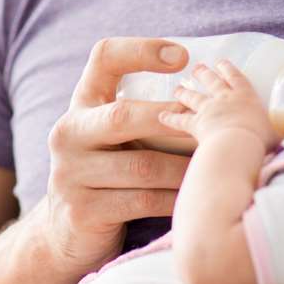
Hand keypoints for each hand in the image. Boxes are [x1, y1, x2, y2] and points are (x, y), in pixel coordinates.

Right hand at [36, 37, 195, 280]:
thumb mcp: (114, 134)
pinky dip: (176, 199)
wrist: (65, 233)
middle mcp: (68, 132)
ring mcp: (70, 174)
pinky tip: (198, 196)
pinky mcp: (82, 212)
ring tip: (217, 165)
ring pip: (141, 166)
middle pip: (122, 115)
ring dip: (185, 167)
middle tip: (209, 123)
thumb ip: (144, 110)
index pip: (104, 58)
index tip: (183, 56)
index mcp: (81, 102)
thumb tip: (212, 85)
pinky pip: (142, 202)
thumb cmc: (109, 171)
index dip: (141, 50)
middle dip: (171, 118)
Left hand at [165, 61, 278, 149]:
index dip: (229, 69)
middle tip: (197, 68)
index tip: (222, 61)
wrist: (239, 146)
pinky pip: (180, 120)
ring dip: (185, 92)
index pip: (237, 78)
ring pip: (194, 98)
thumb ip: (280, 141)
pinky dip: (170, 118)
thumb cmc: (262, 142)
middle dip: (205, 74)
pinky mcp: (196, 125)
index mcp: (247, 97)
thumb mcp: (278, 139)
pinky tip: (162, 116)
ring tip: (178, 88)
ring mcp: (209, 111)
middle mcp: (226, 99)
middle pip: (213, 82)